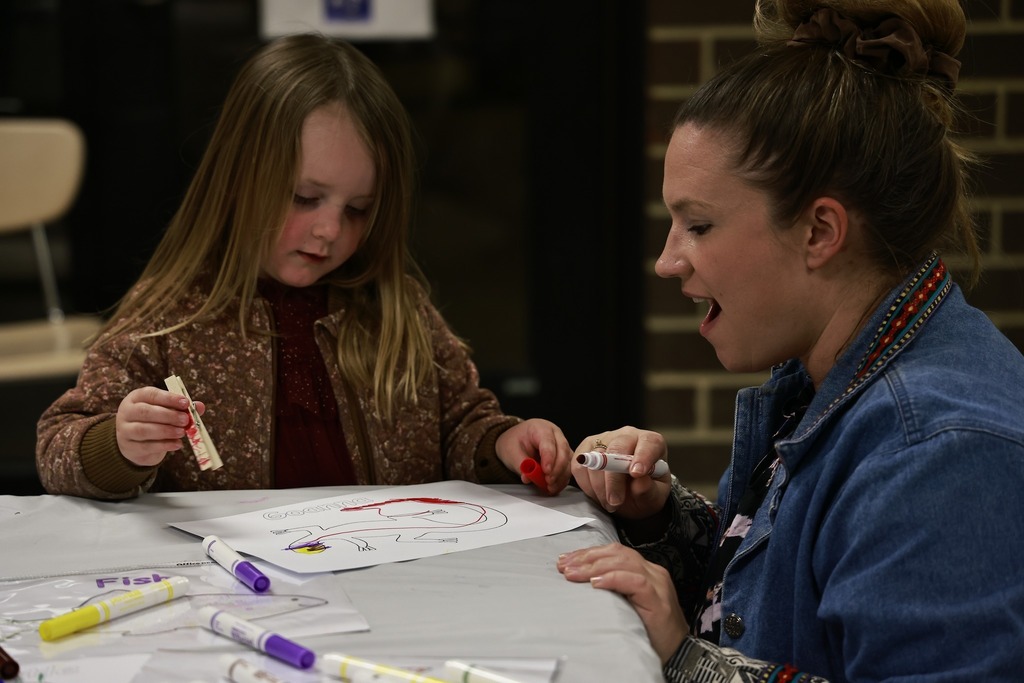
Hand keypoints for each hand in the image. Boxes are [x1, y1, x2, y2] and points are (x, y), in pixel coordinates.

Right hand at [115, 387, 205, 466]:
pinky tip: (178, 444)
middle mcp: (127, 412)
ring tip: (182, 432)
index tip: (186, 403)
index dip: (169, 398)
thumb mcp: (165, 411)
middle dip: (168, 415)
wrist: (135, 443)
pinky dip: (165, 445)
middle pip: (145, 412)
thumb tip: (200, 406)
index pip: (151, 394)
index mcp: (136, 397)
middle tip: (185, 420)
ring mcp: (125, 430)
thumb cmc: (154, 421)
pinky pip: (146, 446)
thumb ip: (181, 408)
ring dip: (166, 431)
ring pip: (144, 430)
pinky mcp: (129, 447)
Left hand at [495, 418, 572, 493]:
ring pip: (568, 461)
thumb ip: (520, 464)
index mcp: (540, 428)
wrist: (516, 441)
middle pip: (563, 451)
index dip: (549, 457)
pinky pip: (568, 468)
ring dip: (561, 476)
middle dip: (557, 469)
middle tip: (548, 481)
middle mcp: (555, 435)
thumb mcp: (511, 451)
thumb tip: (528, 477)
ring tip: (549, 487)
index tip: (546, 471)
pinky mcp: (564, 457)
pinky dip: (562, 479)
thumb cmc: (514, 442)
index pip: (548, 442)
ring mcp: (562, 445)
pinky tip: (554, 487)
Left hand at [558, 543, 688, 662]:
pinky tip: (595, 584)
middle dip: (586, 557)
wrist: (679, 654)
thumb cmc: (649, 631)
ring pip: (624, 563)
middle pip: (617, 553)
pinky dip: (613, 579)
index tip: (566, 560)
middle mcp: (653, 572)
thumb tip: (579, 580)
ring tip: (573, 574)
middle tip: (563, 566)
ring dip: (594, 567)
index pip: (615, 552)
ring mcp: (658, 585)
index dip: (589, 553)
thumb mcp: (627, 604)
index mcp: (645, 570)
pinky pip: (636, 582)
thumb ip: (613, 589)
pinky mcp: (658, 601)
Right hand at [573, 426, 671, 518]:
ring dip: (600, 487)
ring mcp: (605, 440)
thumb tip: (640, 480)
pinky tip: (598, 494)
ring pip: (595, 459)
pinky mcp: (585, 449)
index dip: (643, 456)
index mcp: (652, 443)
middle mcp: (627, 436)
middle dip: (614, 479)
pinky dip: (586, 485)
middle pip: (616, 449)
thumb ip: (650, 490)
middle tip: (615, 501)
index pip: (649, 443)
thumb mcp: (654, 497)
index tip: (637, 473)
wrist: (630, 495)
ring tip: (609, 502)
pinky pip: (579, 466)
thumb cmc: (645, 491)